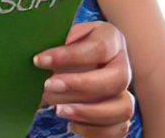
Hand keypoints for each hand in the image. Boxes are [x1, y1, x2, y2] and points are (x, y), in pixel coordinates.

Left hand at [33, 21, 134, 137]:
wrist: (67, 64)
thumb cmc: (61, 47)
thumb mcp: (58, 36)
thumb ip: (54, 42)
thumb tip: (43, 57)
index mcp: (109, 38)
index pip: (98, 48)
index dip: (68, 56)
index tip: (39, 60)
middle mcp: (122, 64)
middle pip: (118, 79)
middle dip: (81, 85)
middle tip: (48, 85)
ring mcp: (124, 92)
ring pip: (123, 108)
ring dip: (88, 112)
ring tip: (58, 109)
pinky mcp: (119, 116)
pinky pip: (118, 129)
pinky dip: (94, 130)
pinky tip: (71, 124)